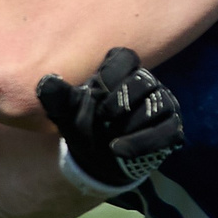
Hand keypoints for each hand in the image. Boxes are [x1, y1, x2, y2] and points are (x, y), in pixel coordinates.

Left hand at [35, 48, 183, 198]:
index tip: (94, 92)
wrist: (98, 161)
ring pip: (157, 105)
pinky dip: (141, 142)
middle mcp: (146, 84)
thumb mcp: (66, 114)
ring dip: (129, 124)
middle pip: (143, 80)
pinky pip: (166, 131)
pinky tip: (118, 150)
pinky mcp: (171, 128)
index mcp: (120, 72)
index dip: (109, 73)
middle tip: (102, 116)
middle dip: (120, 100)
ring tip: (108, 139)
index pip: (124, 57)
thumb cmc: (85, 127)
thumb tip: (46, 81)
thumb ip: (56, 98)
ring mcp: (162, 105)